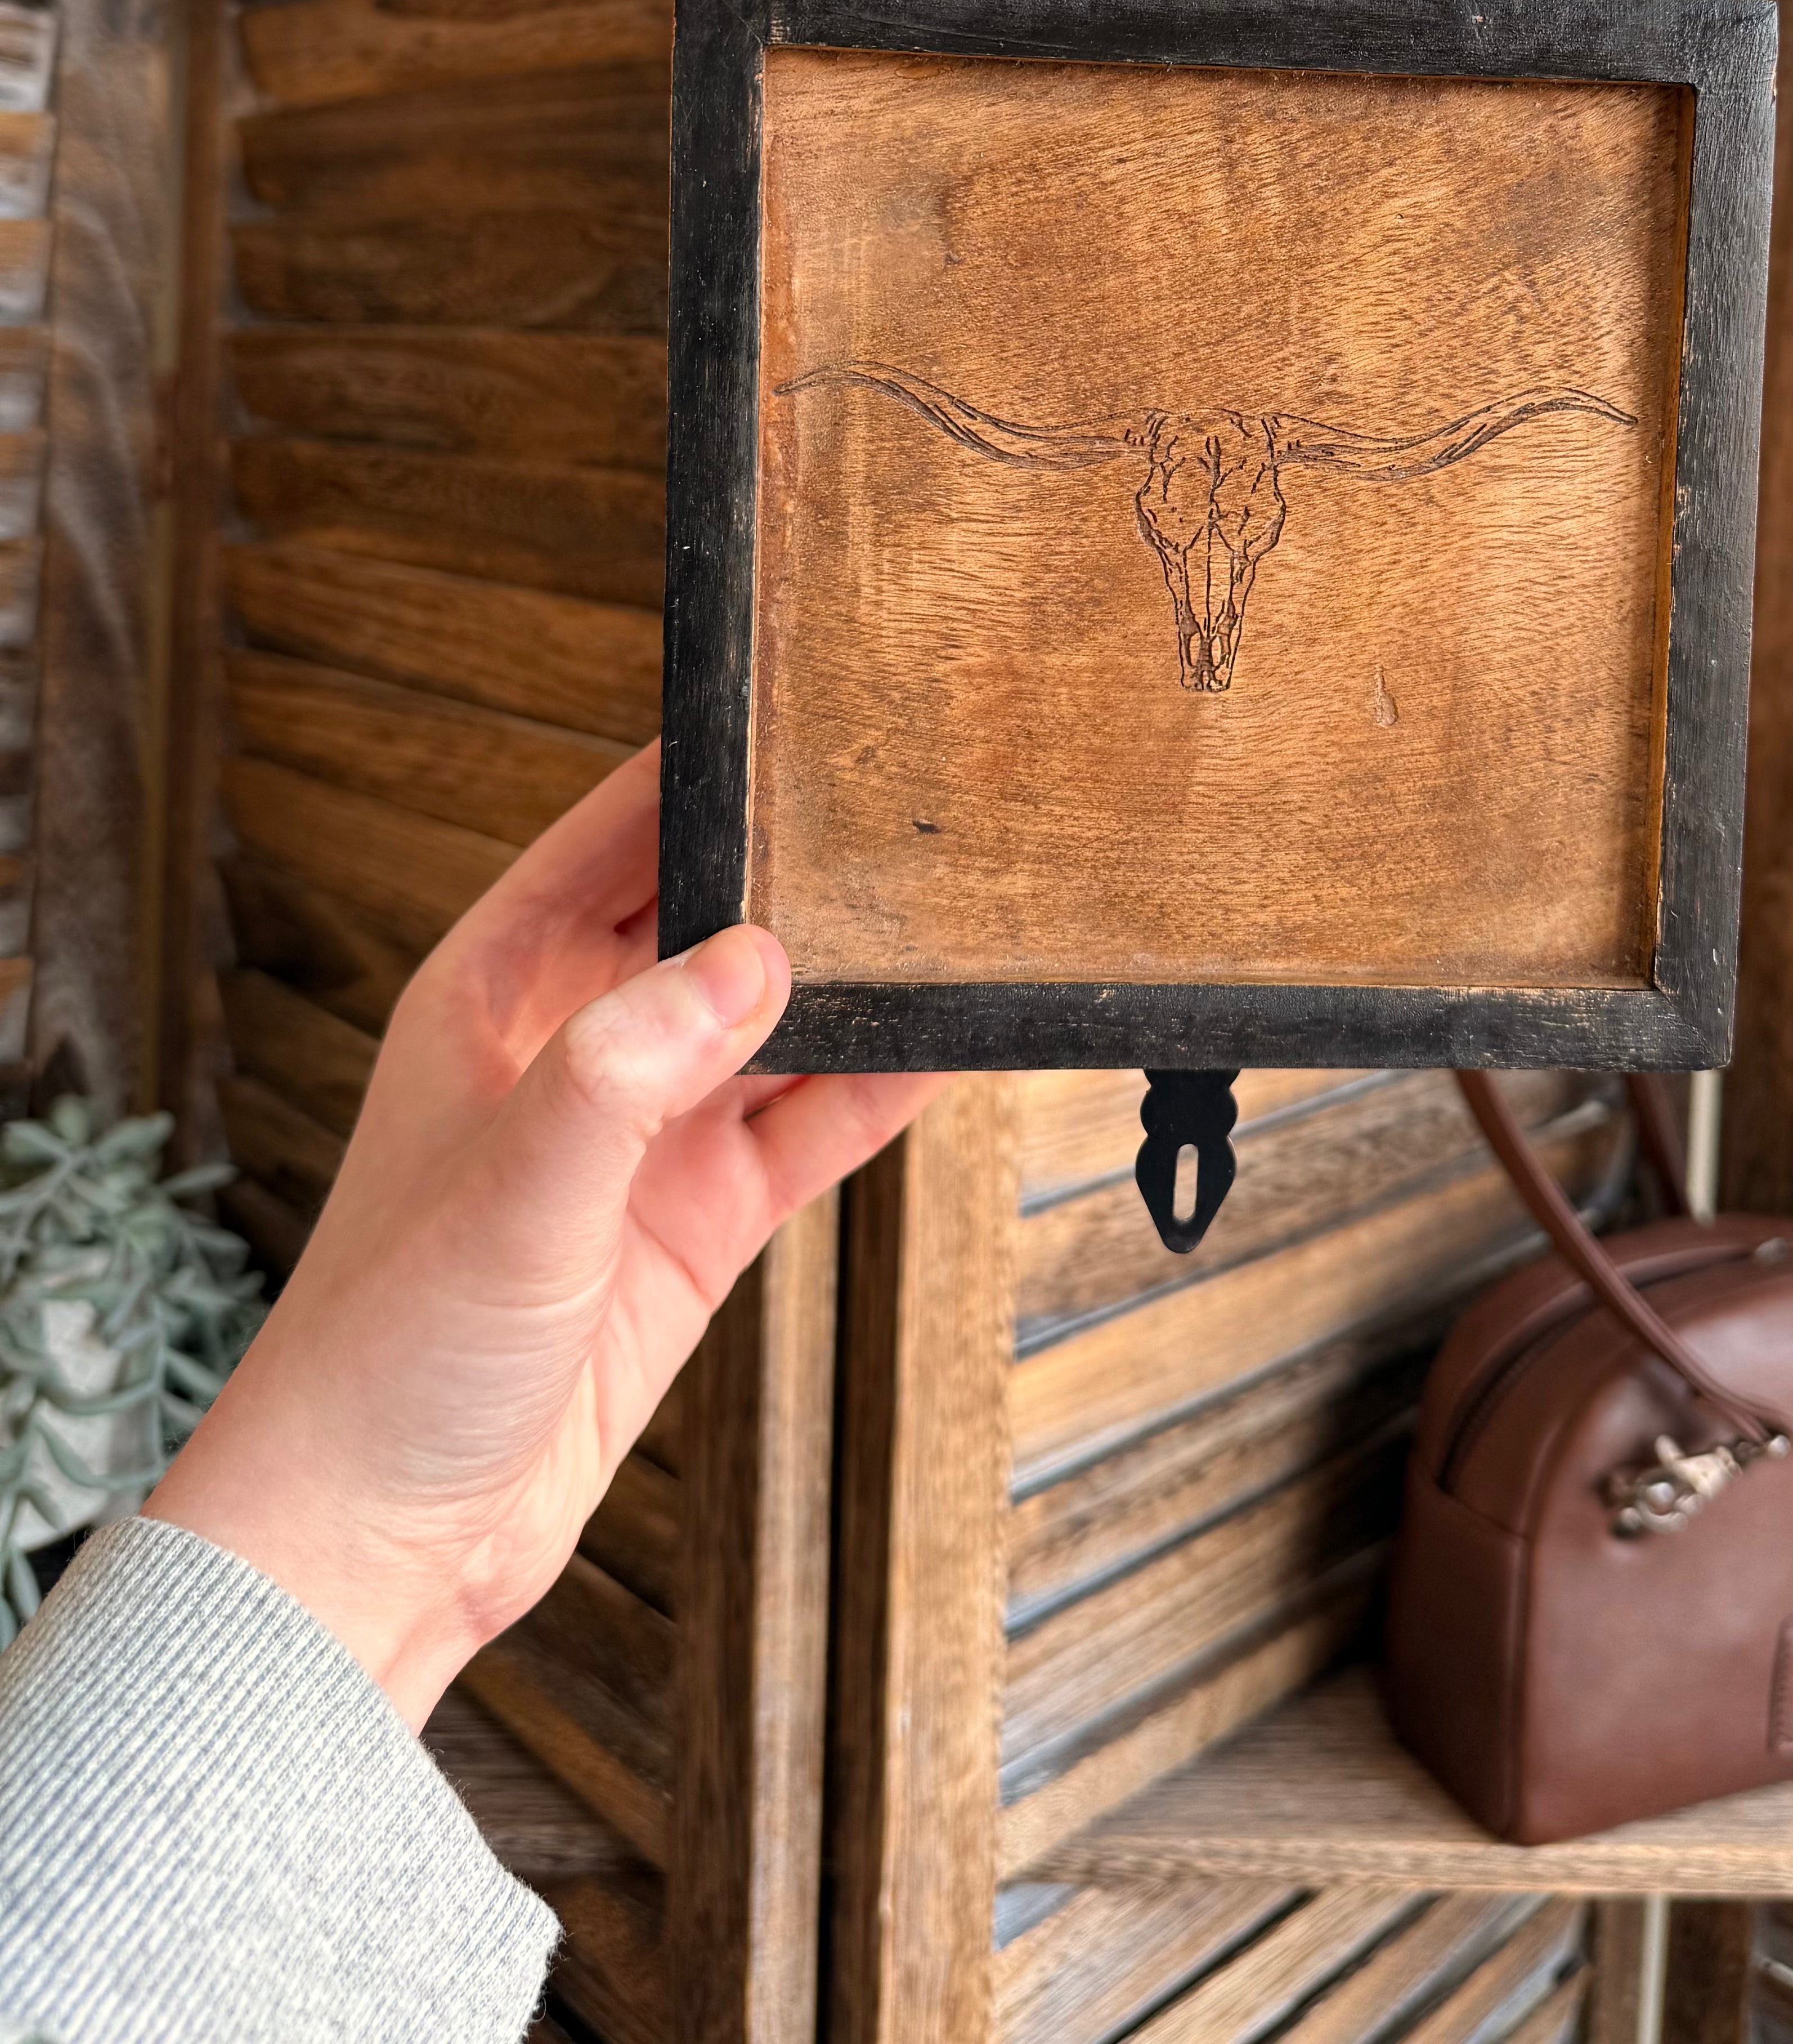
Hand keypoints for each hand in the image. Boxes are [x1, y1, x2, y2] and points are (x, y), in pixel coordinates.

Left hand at [150, 743, 942, 1727]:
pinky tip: (948, 1047)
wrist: (379, 1542)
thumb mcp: (514, 1183)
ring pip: (776, 1024)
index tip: (797, 709)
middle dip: (799, 871)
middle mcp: (577, 1048)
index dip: (702, 770)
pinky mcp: (696, 1226)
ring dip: (856, 983)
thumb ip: (630, 1064)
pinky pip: (808, 1128)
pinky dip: (877, 1089)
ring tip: (955, 921)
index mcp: (496, 992)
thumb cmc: (387, 1350)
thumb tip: (755, 957)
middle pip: (710, 919)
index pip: (614, 836)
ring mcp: (643, 1140)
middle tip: (908, 811)